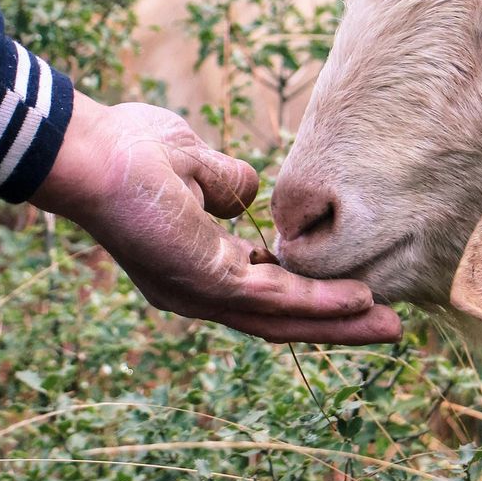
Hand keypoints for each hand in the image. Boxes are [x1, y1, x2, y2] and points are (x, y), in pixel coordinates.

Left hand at [31, 95, 401, 343]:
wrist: (92, 152)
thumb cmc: (129, 152)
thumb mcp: (198, 165)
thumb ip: (231, 185)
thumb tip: (249, 194)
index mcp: (196, 264)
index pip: (264, 289)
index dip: (310, 293)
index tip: (354, 288)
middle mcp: (200, 289)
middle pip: (281, 318)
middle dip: (337, 325)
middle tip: (389, 328)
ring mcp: (201, 290)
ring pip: (284, 316)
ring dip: (339, 323)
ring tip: (389, 327)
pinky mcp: (205, 280)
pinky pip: (273, 297)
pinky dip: (318, 301)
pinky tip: (356, 300)